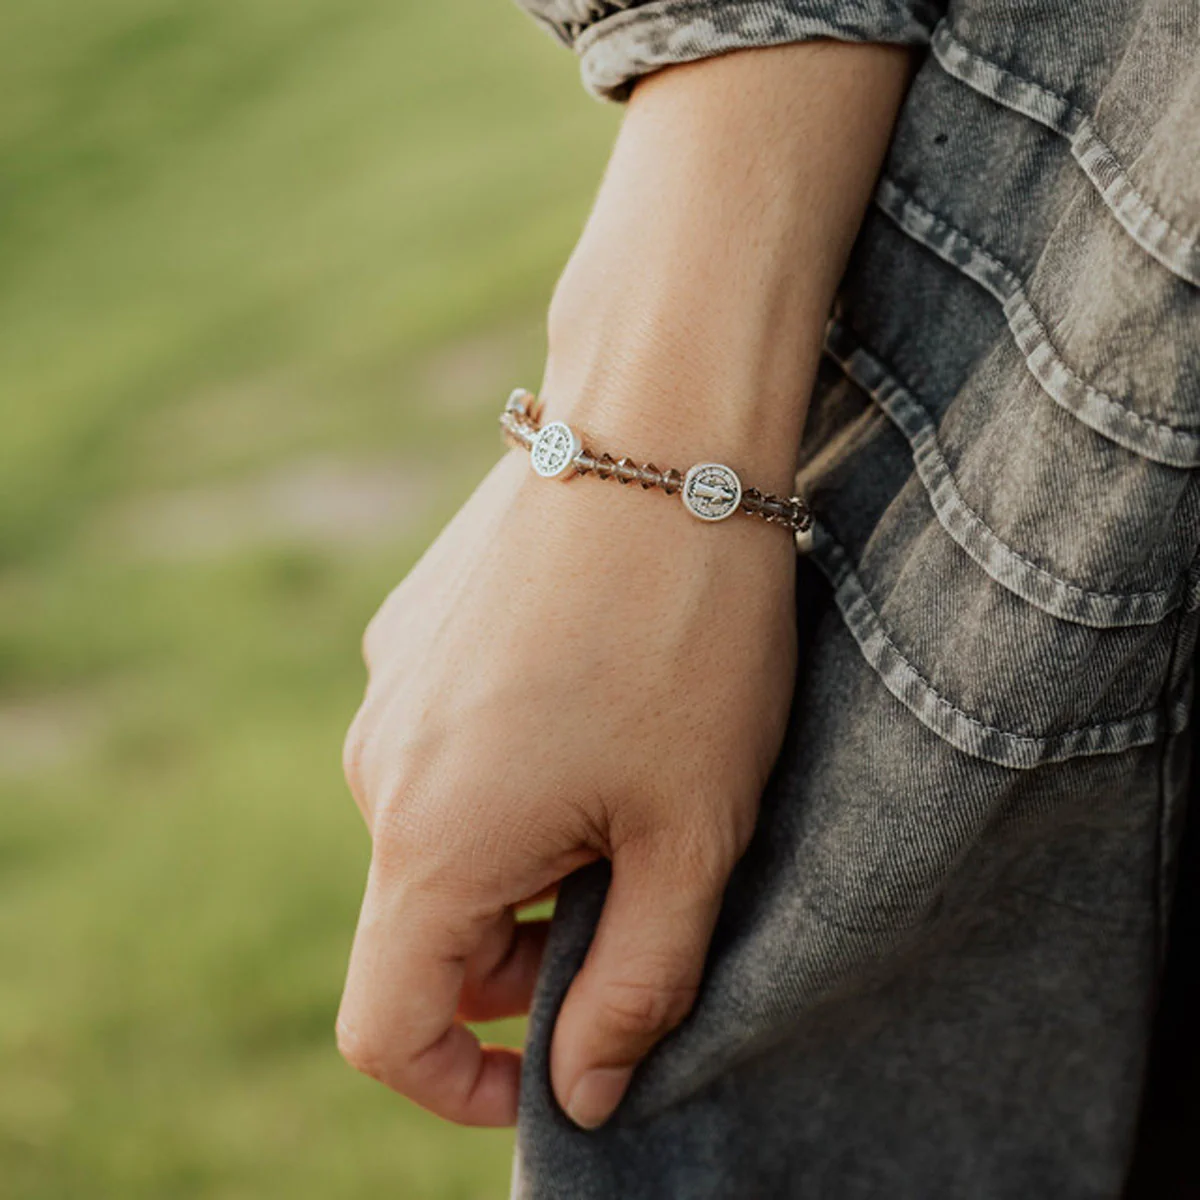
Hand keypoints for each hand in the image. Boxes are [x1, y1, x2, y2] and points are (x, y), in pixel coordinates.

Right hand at [336, 33, 910, 1131]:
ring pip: (437, 831)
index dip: (460, 1083)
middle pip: (422, 924)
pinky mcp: (412, 632)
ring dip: (518, 855)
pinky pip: (444, 746)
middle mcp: (378, 767)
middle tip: (636, 896)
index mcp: (433, 839)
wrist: (655, 431)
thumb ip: (637, 982)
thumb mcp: (690, 831)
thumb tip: (581, 1093)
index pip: (386, 1024)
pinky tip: (593, 705)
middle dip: (520, 952)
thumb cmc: (690, 637)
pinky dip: (506, 774)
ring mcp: (387, 688)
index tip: (547, 1071)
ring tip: (627, 787)